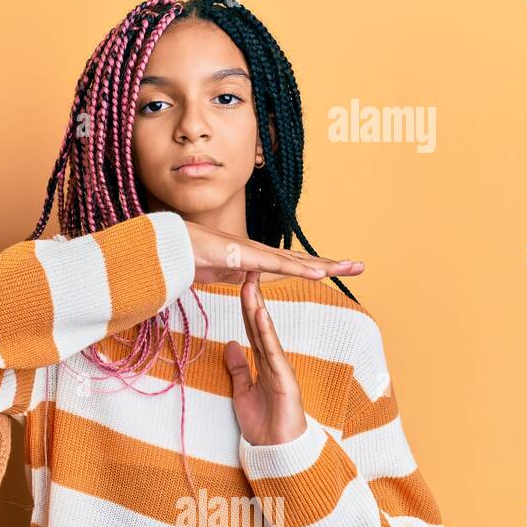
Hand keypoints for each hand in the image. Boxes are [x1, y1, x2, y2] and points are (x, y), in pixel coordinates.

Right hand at [183, 218, 363, 284]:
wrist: (166, 246)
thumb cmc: (186, 257)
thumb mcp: (216, 272)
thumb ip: (231, 275)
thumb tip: (242, 280)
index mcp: (252, 258)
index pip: (290, 263)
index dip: (313, 265)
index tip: (336, 269)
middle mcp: (257, 252)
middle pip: (300, 259)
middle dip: (330, 262)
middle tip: (360, 266)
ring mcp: (250, 253)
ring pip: (293, 260)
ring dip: (322, 264)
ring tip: (348, 267)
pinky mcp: (242, 257)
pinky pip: (274, 265)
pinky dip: (297, 268)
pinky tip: (317, 272)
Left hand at [223, 271, 307, 445]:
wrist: (278, 453)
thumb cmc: (264, 426)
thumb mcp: (242, 392)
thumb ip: (237, 368)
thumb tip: (229, 344)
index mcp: (264, 364)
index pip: (253, 329)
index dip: (246, 307)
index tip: (239, 283)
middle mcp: (274, 362)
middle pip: (260, 325)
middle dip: (252, 298)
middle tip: (245, 270)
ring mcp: (282, 369)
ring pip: (267, 333)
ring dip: (258, 308)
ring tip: (250, 284)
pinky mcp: (285, 380)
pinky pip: (273, 352)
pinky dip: (266, 332)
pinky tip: (261, 314)